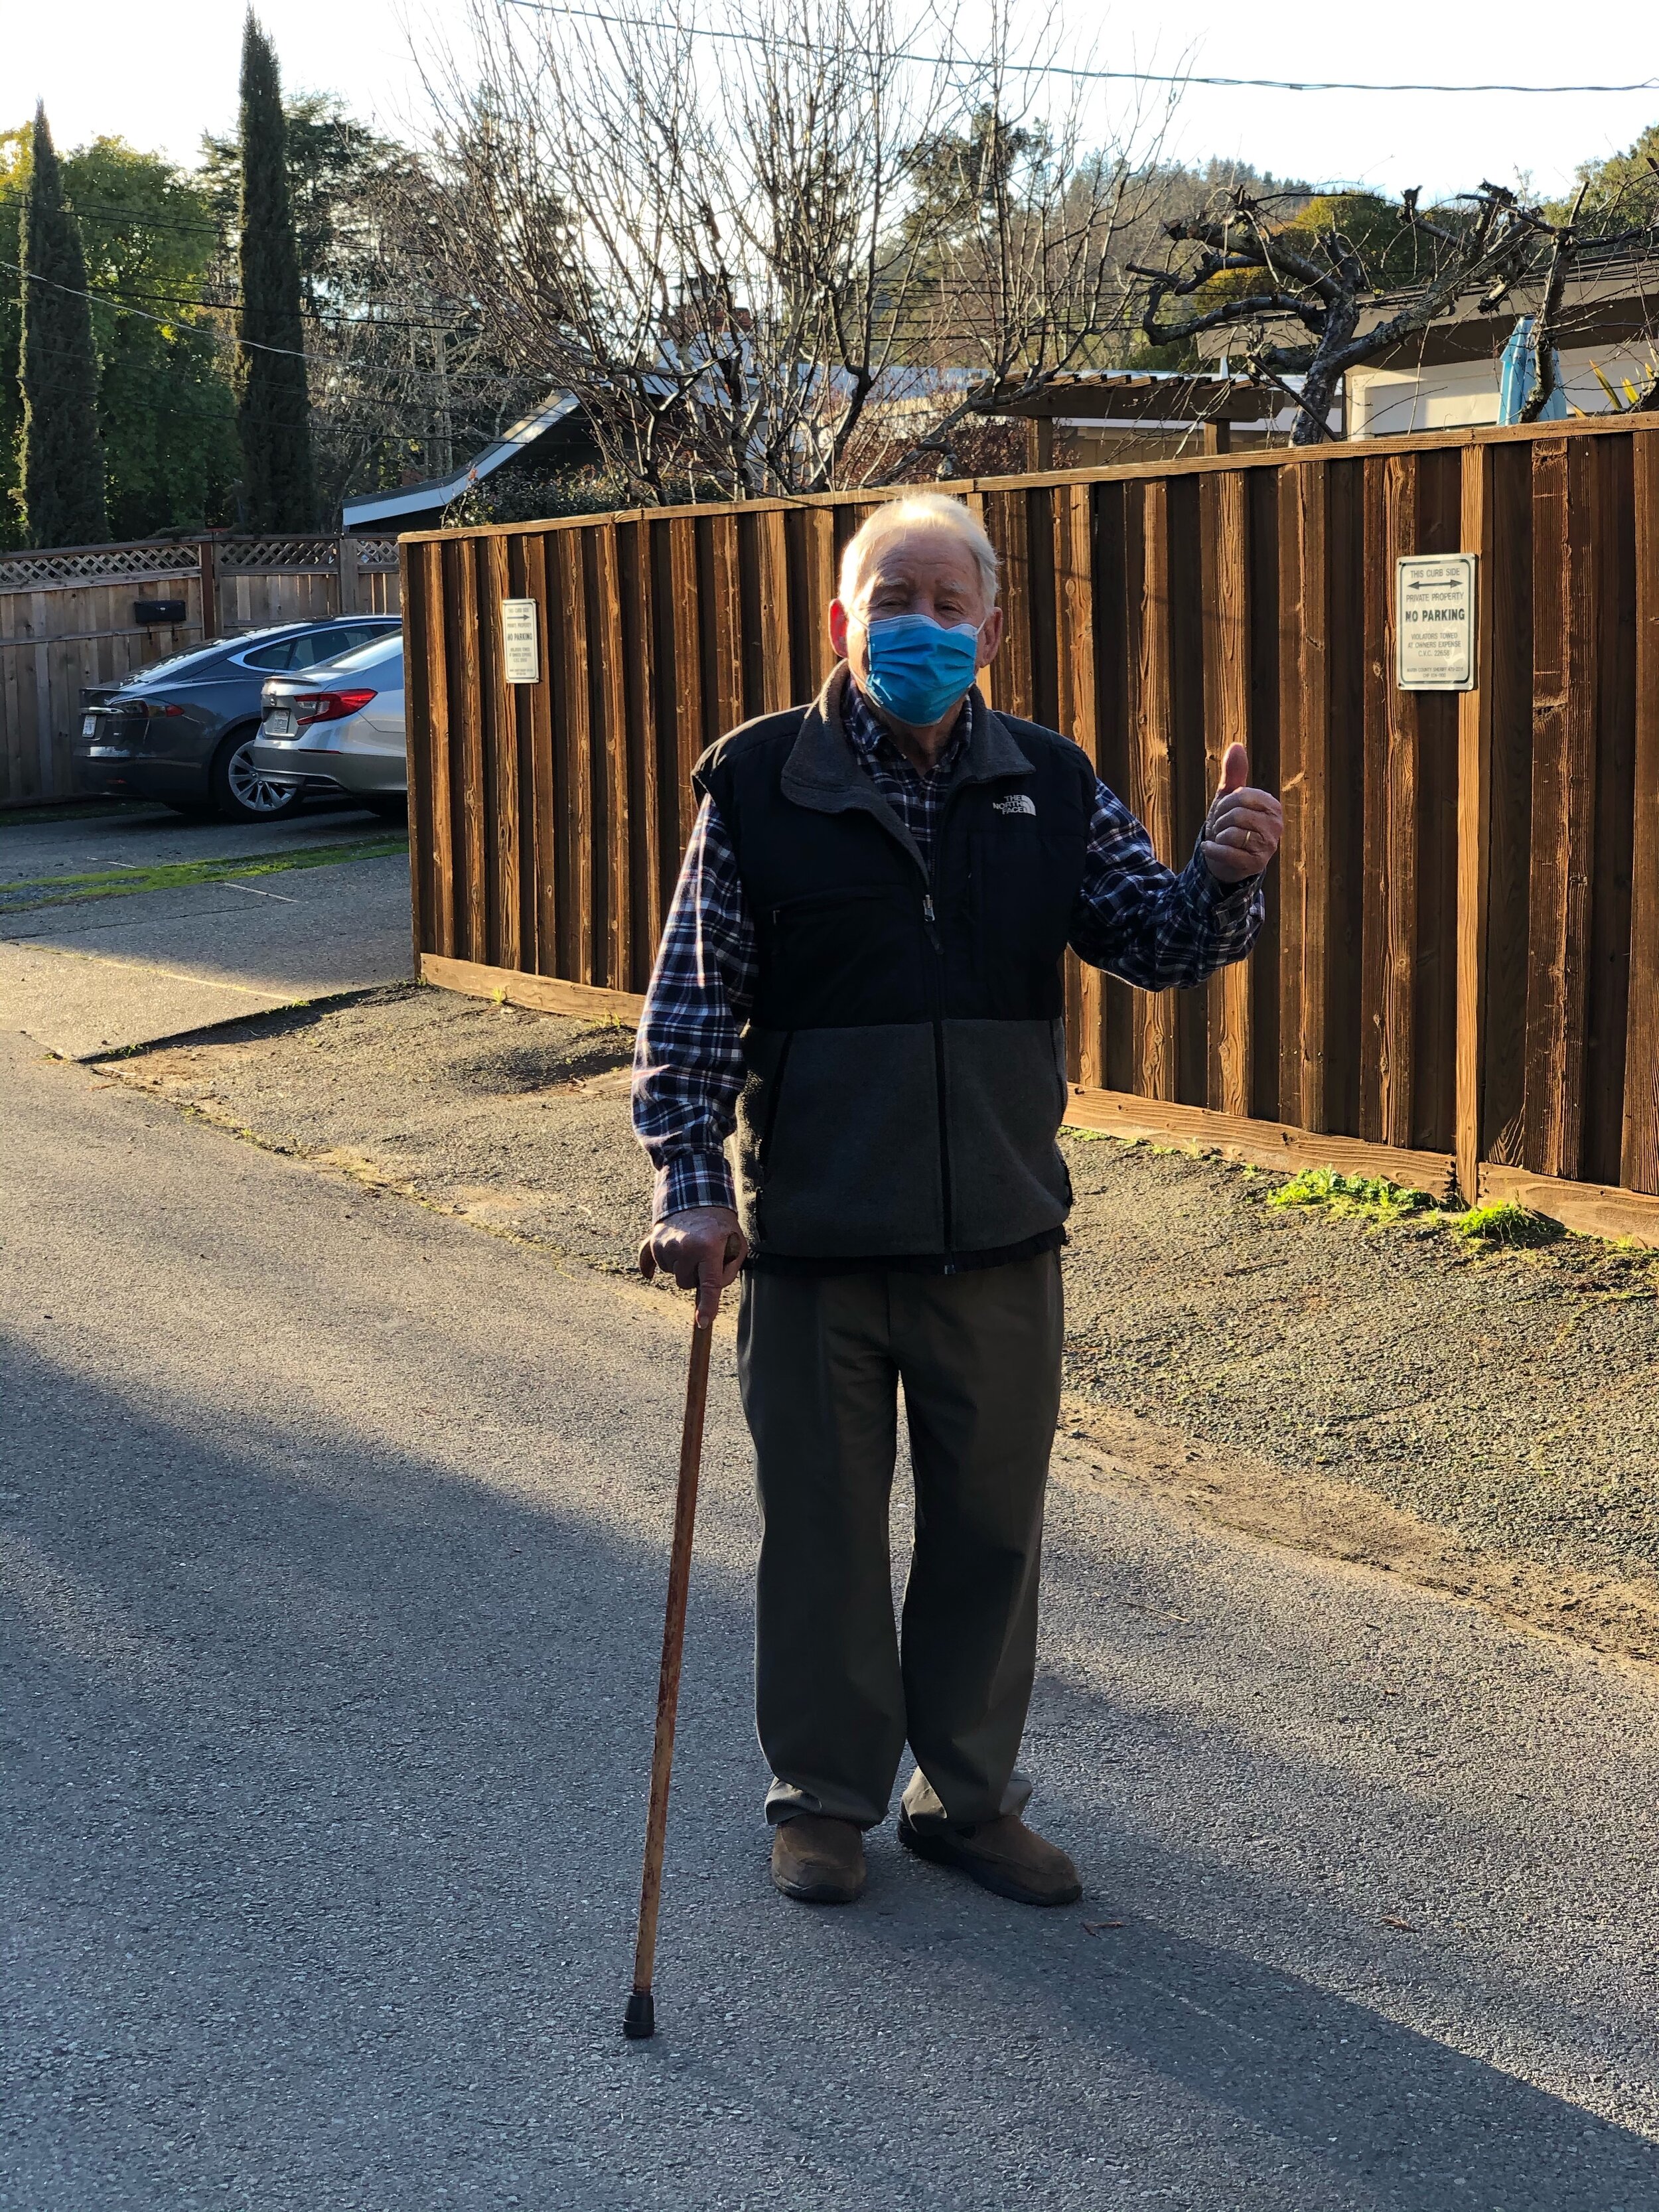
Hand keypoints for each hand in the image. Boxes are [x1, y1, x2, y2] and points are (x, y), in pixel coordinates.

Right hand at [639, 1205, 747, 1325]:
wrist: (698, 1198)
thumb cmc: (721, 1228)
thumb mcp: (737, 1246)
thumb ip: (729, 1272)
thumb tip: (711, 1292)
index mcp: (709, 1248)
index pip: (709, 1284)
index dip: (707, 1306)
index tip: (703, 1323)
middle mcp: (685, 1247)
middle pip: (686, 1283)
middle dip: (695, 1276)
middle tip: (703, 1258)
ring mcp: (666, 1244)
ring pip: (671, 1274)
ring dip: (681, 1267)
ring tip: (690, 1248)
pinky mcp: (653, 1241)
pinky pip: (650, 1264)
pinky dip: (653, 1267)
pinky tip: (651, 1274)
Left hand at [1202, 743, 1282, 884]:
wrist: (1226, 859)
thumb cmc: (1230, 825)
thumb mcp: (1230, 798)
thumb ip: (1234, 773)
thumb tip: (1236, 745)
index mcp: (1272, 806)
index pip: (1241, 795)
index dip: (1225, 803)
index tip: (1225, 811)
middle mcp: (1275, 826)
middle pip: (1236, 815)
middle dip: (1220, 821)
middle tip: (1221, 828)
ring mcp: (1268, 847)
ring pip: (1232, 834)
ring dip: (1217, 837)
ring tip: (1221, 839)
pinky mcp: (1256, 865)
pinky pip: (1228, 853)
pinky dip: (1212, 850)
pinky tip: (1210, 849)